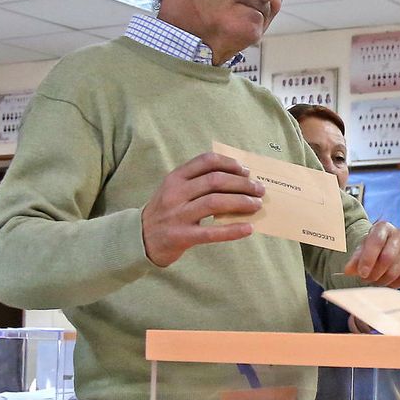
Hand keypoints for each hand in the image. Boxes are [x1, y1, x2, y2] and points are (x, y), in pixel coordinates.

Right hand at [141, 152, 263, 266]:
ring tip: (256, 205)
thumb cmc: (166, 211)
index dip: (230, 163)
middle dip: (242, 184)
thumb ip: (199, 182)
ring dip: (241, 202)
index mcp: (175, 178)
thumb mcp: (175, 190)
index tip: (246, 170)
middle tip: (259, 189)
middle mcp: (175, 193)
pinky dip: (233, 230)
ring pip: (215, 203)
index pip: (206, 161)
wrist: (140, 238)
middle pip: (215, 181)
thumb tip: (239, 179)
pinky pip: (212, 232)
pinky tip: (248, 228)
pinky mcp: (182, 236)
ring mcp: (178, 215)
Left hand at [343, 221, 399, 286]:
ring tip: (375, 281)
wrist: (385, 251)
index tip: (362, 273)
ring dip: (383, 280)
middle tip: (367, 280)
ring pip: (396, 270)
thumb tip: (349, 271)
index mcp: (383, 227)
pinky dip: (394, 284)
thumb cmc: (371, 250)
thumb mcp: (360, 252)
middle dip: (375, 273)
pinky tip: (387, 283)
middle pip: (388, 258)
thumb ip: (354, 260)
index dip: (368, 259)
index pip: (377, 242)